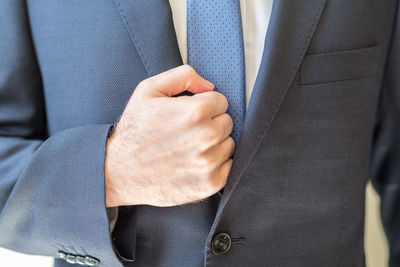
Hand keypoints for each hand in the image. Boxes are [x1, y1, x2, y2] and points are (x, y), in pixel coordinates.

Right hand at [105, 65, 233, 206]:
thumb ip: (183, 76)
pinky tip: (196, 163)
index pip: (221, 101)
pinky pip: (229, 166)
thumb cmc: (134, 132)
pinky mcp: (210, 183)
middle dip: (211, 124)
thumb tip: (209, 86)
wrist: (119, 171)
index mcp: (196, 111)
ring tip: (189, 149)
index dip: (204, 106)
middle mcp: (206, 137)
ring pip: (229, 144)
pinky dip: (217, 165)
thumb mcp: (148, 90)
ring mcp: (209, 162)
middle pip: (227, 122)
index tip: (190, 115)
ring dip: (215, 145)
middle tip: (187, 133)